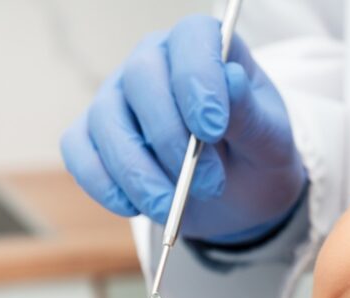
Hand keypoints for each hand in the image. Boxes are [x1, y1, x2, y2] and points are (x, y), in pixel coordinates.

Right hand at [60, 15, 306, 243]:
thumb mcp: (270, 140)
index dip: (198, 78)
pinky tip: (135, 207)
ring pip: (106, 121)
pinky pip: (80, 152)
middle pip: (141, 78)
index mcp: (203, 49)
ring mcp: (117, 98)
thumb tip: (232, 78)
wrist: (238, 198)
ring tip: (174, 208)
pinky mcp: (92, 137)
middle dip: (171, 138)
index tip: (213, 129)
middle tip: (209, 185)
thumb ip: (251, 114)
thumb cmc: (256, 156)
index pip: (191, 38)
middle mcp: (153, 63)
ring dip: (139, 172)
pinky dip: (104, 184)